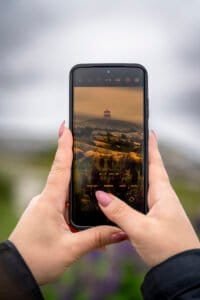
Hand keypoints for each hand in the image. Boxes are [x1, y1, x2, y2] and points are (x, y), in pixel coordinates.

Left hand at [9, 123, 126, 284]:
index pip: (59, 168)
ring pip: (66, 192)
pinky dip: (75, 204)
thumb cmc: (37, 259)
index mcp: (49, 202)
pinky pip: (63, 204)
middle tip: (91, 147)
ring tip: (97, 180)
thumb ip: (97, 238)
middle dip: (76, 161)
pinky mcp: (46, 214)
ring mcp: (45, 206)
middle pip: (64, 175)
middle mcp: (46, 199)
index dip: (63, 146)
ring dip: (79, 188)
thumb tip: (121, 231)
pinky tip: (87, 210)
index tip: (65, 126)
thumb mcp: (70, 249)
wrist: (16, 272)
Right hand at [96, 131, 199, 266]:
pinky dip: (130, 195)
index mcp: (163, 194)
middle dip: (139, 159)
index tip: (147, 131)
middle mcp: (162, 198)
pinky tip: (120, 198)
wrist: (180, 271)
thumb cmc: (169, 249)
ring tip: (118, 168)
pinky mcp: (154, 219)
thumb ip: (120, 212)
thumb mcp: (141, 229)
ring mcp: (159, 209)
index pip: (156, 163)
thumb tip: (100, 195)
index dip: (151, 146)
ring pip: (143, 187)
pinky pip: (140, 201)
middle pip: (149, 172)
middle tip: (125, 147)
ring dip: (133, 177)